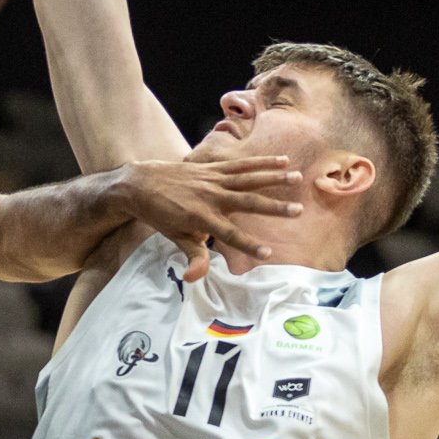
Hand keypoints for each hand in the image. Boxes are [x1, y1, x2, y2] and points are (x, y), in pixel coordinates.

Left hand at [115, 155, 302, 281]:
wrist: (140, 184)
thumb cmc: (160, 215)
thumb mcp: (175, 238)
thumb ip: (192, 256)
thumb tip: (196, 278)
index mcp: (201, 217)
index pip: (229, 234)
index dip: (248, 245)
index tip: (268, 253)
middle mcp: (210, 196)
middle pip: (247, 202)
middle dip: (273, 207)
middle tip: (298, 211)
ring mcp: (212, 179)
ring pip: (248, 178)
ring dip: (274, 177)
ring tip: (297, 177)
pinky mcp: (212, 168)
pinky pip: (240, 164)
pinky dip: (261, 161)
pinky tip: (282, 160)